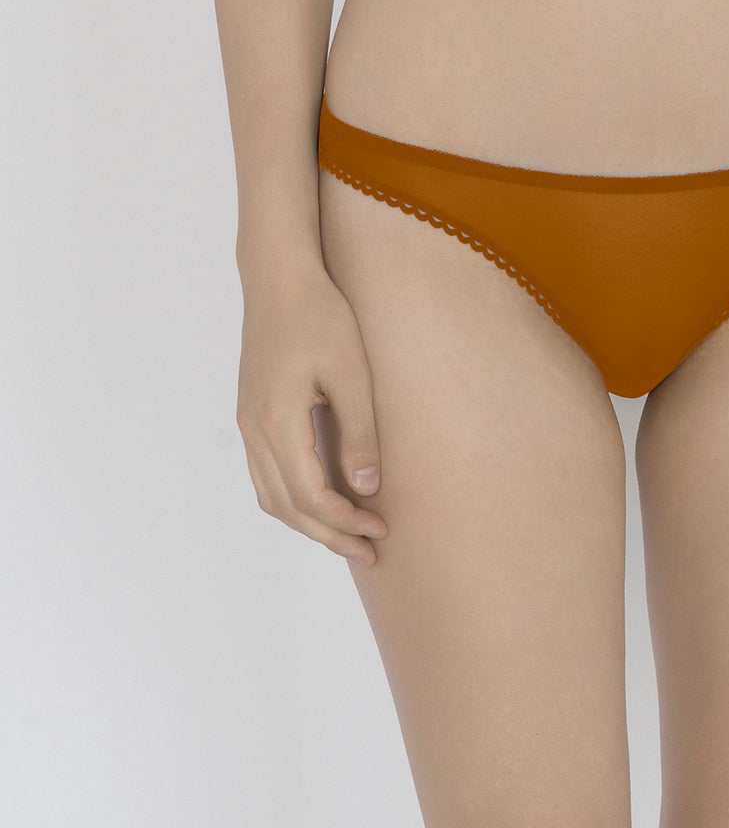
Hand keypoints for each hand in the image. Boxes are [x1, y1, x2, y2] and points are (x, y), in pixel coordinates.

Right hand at [236, 267, 388, 566]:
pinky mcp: (252, 413)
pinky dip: (293, 498)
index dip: (345, 521)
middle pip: (288, 507)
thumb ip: (360, 433)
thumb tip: (367, 490)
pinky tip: (322, 498)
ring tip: (349, 533)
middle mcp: (254, 430)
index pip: (310, 497)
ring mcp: (248, 423)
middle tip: (370, 549)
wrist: (279, 278)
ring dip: (308, 521)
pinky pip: (267, 474)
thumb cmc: (321, 316)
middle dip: (329, 534)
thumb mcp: (352, 372)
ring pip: (272, 496)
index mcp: (278, 422)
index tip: (380, 530)